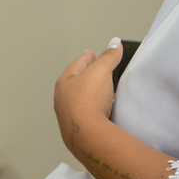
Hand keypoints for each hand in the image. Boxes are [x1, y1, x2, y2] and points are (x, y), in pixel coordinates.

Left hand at [53, 40, 122, 154]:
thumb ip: (109, 56)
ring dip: (91, 94)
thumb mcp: (101, 72)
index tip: (90, 53)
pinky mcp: (78, 131)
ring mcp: (69, 117)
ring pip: (81, 100)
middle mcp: (62, 99)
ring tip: (103, 91)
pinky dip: (95, 109)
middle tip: (97, 71)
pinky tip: (104, 111)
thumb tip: (116, 42)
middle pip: (77, 83)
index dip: (86, 58)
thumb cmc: (89, 99)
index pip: (76, 65)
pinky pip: (88, 115)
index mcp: (64, 83)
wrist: (88, 136)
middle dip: (87, 76)